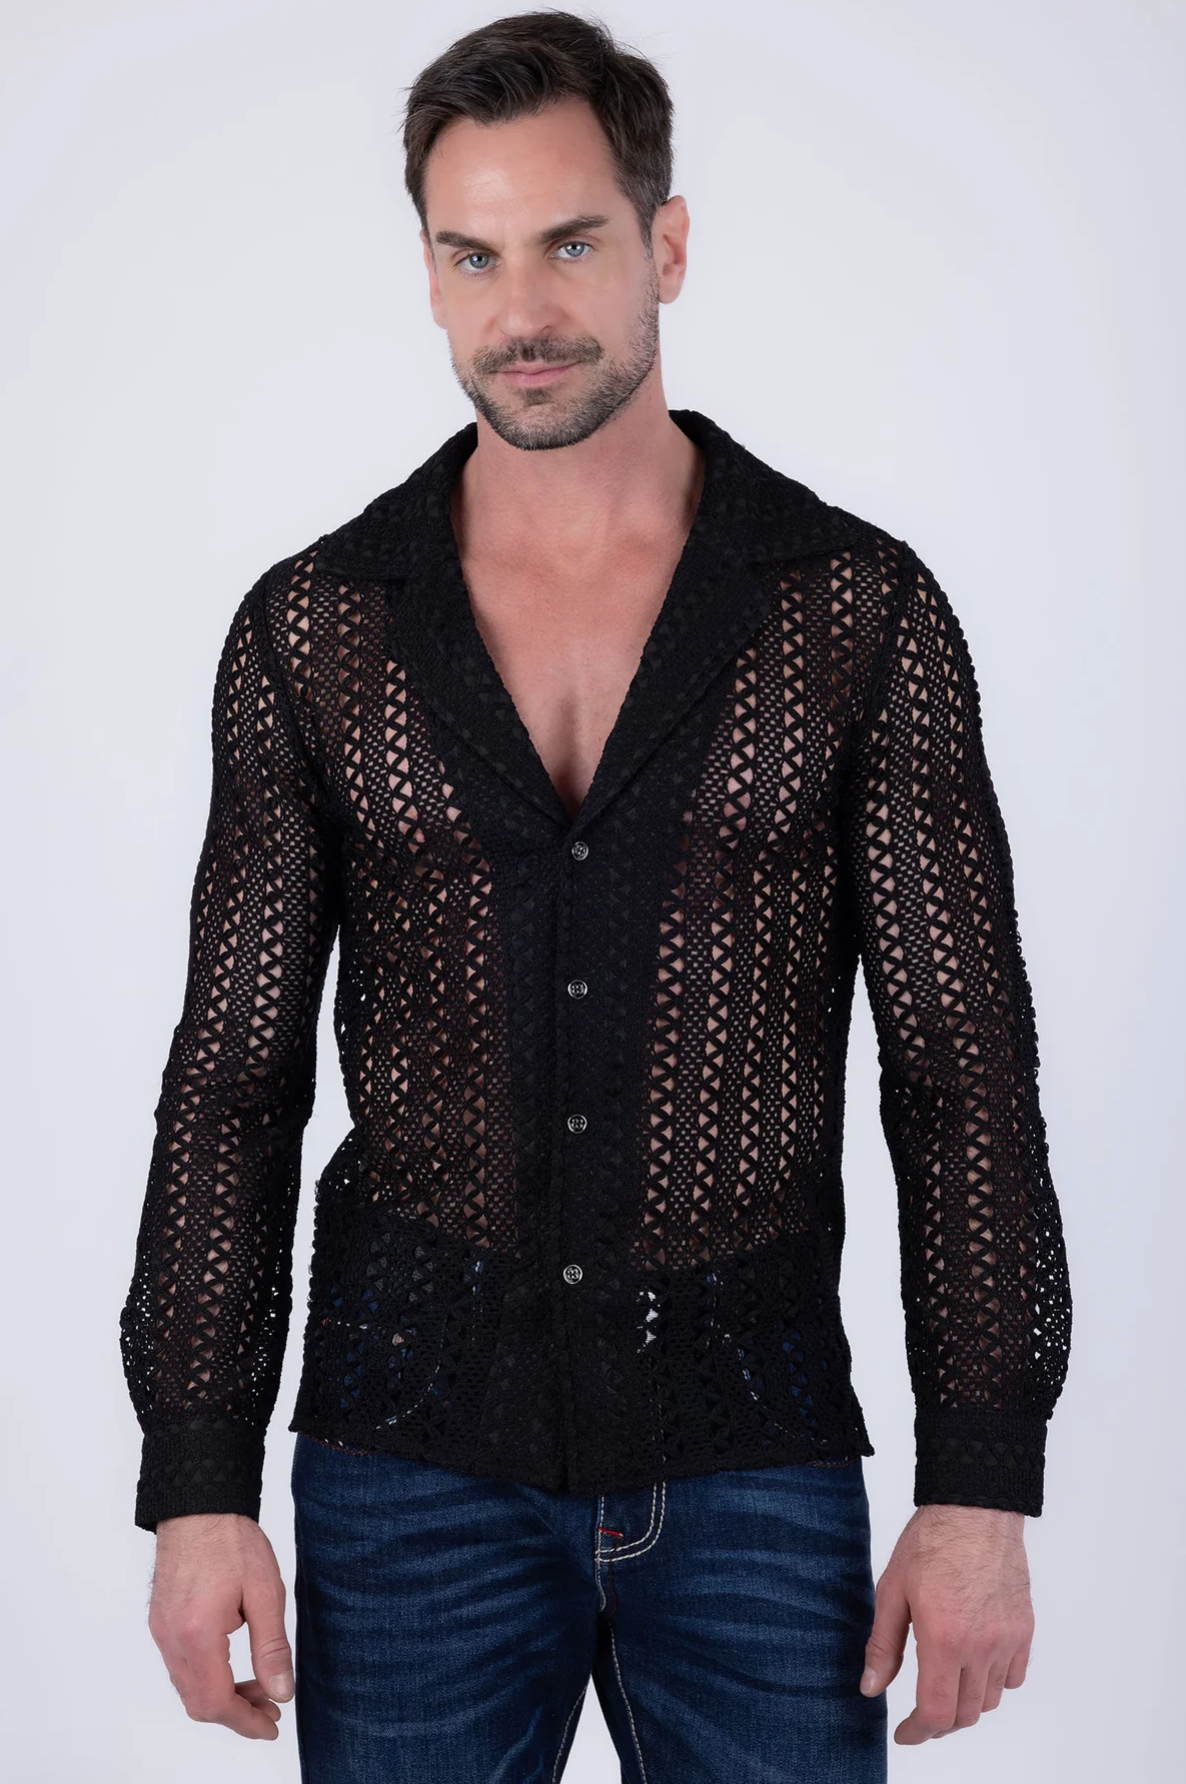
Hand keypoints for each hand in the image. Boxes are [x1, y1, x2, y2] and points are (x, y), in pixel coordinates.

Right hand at [147, 1512, 293, 1739]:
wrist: (197, 1505)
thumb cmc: (231, 1541)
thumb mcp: (264, 1592)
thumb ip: (271, 1647)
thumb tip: (281, 1693)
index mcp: (197, 1635)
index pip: (217, 1703)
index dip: (246, 1723)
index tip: (272, 1727)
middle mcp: (171, 1640)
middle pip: (199, 1703)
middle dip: (237, 1713)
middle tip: (272, 1706)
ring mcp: (161, 1632)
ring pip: (188, 1688)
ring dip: (222, 1696)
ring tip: (259, 1685)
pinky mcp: (160, 1622)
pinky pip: (180, 1667)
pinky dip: (207, 1677)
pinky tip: (234, 1664)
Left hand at [859, 1503, 1032, 1742]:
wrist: (975, 1508)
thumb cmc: (931, 1542)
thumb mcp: (892, 1590)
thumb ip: (883, 1645)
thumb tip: (870, 1688)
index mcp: (944, 1638)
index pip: (936, 1712)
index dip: (918, 1733)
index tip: (905, 1734)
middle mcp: (981, 1646)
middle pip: (965, 1714)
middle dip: (939, 1723)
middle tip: (919, 1715)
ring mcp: (1007, 1639)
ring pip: (991, 1700)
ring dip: (966, 1703)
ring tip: (945, 1687)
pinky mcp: (1024, 1629)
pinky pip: (1013, 1677)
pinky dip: (995, 1683)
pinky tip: (974, 1667)